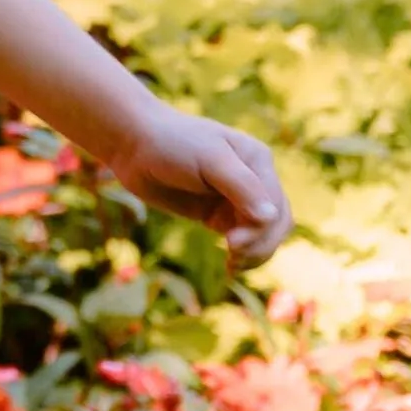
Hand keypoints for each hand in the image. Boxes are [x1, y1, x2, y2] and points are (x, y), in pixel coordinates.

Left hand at [106, 106, 293, 270]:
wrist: (134, 145)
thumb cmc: (171, 143)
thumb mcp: (209, 159)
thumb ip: (241, 186)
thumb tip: (270, 217)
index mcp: (257, 160)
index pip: (275, 205)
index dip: (261, 230)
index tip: (233, 244)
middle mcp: (254, 179)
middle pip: (276, 223)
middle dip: (260, 244)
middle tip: (233, 257)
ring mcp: (236, 198)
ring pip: (263, 234)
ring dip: (255, 254)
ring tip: (231, 266)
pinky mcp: (218, 214)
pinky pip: (242, 239)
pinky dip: (242, 255)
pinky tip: (230, 267)